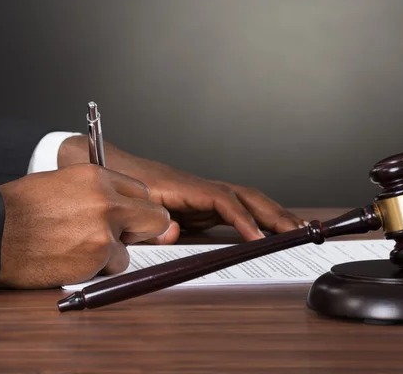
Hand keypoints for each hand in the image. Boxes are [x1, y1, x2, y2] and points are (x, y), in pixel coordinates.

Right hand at [0, 164, 171, 288]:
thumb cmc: (22, 210)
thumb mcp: (64, 183)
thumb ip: (99, 192)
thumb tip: (126, 206)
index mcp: (98, 176)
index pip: (142, 192)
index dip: (135, 208)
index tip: (126, 217)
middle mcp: (107, 199)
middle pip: (157, 217)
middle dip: (144, 229)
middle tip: (124, 236)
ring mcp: (105, 228)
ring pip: (133, 247)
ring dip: (113, 253)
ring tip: (79, 247)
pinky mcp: (99, 255)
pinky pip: (116, 266)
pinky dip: (99, 268)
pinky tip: (73, 258)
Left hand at [58, 136, 306, 243]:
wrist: (104, 163)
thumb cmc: (116, 182)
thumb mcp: (129, 205)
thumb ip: (149, 221)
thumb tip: (175, 232)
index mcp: (184, 186)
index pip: (223, 200)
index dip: (242, 218)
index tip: (258, 238)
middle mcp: (199, 188)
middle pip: (246, 195)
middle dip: (273, 213)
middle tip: (298, 232)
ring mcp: (202, 195)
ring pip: (245, 200)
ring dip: (270, 214)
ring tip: (294, 230)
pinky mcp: (199, 204)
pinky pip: (234, 210)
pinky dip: (254, 220)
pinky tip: (266, 232)